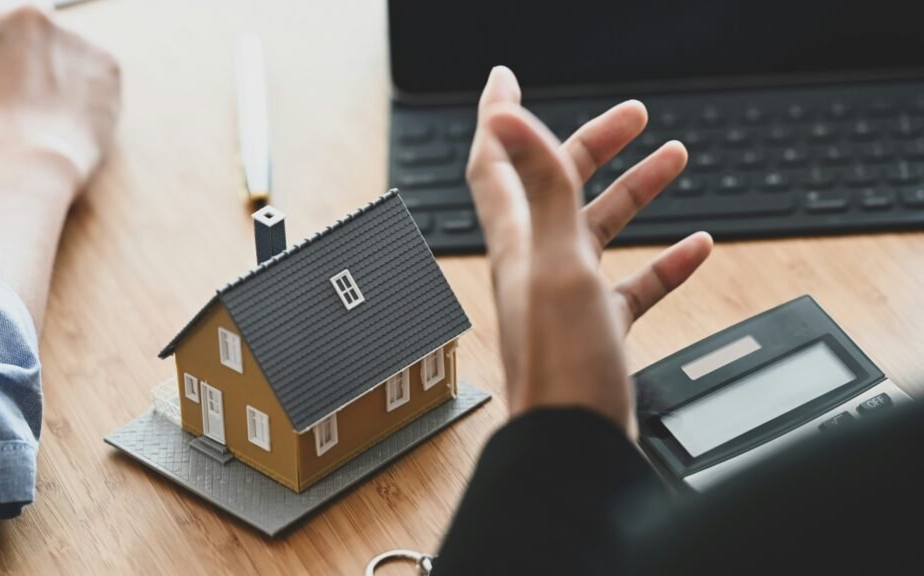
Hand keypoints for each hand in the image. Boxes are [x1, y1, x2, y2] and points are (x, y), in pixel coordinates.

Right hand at [0, 6, 120, 195]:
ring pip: (69, 57)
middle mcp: (25, 14)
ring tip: (54, 121)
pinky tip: (77, 124)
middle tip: (30, 108)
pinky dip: (94, 99)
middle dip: (32, 69)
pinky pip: (101, 78)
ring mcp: (70, 35)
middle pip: (33, 40)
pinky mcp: (106, 62)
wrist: (22, 172)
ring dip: (64, 81)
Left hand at [468, 67, 712, 437]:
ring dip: (636, 192)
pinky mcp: (598, 329)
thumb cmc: (559, 363)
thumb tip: (502, 119)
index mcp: (518, 241)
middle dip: (593, 144)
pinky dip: (663, 261)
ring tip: (675, 157)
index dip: (498, 119)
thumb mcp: (556, 261)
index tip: (505, 80)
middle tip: (633, 115)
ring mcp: (568, 296)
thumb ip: (540, 189)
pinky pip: (633, 284)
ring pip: (601, 229)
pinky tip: (694, 247)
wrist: (574, 443)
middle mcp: (537, 263)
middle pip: (558, 187)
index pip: (494, 164)